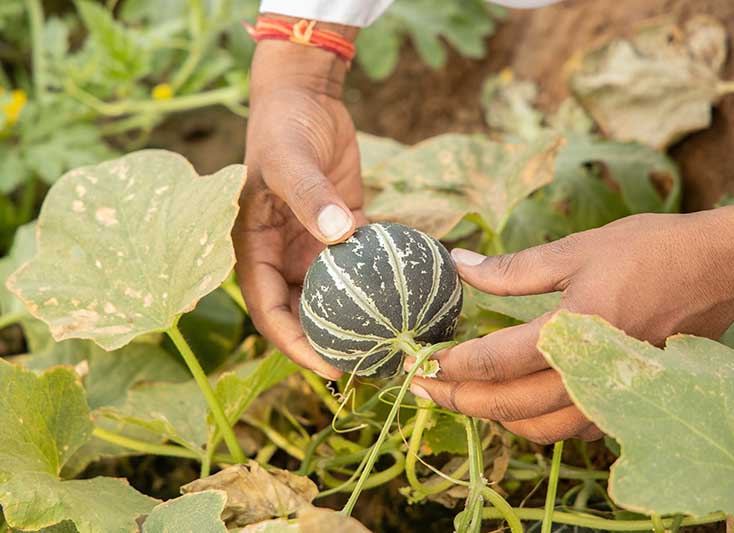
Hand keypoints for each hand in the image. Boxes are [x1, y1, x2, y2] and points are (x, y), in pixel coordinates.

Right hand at [233, 26, 362, 379]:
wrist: (306, 96)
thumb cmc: (284, 126)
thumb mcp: (290, 160)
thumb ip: (311, 197)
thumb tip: (339, 237)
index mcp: (254, 248)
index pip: (269, 310)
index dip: (295, 344)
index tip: (330, 365)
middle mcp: (281, 255)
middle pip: (301, 312)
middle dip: (327, 341)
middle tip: (367, 366)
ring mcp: (313, 245)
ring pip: (332, 295)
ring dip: (355, 318)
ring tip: (389, 343)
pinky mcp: (343, 230)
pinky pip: (360, 265)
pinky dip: (377, 281)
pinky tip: (406, 299)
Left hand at [409, 191, 733, 442]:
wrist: (718, 270)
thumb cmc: (650, 252)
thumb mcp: (575, 251)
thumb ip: (510, 269)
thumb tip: (457, 265)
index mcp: (574, 333)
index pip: (496, 363)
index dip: (452, 364)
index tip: (421, 360)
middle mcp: (591, 376)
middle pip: (508, 406)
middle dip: (457, 400)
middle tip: (422, 387)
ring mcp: (610, 397)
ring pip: (535, 429)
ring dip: (492, 416)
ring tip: (462, 394)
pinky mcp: (624, 403)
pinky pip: (567, 428)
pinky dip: (531, 419)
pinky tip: (514, 399)